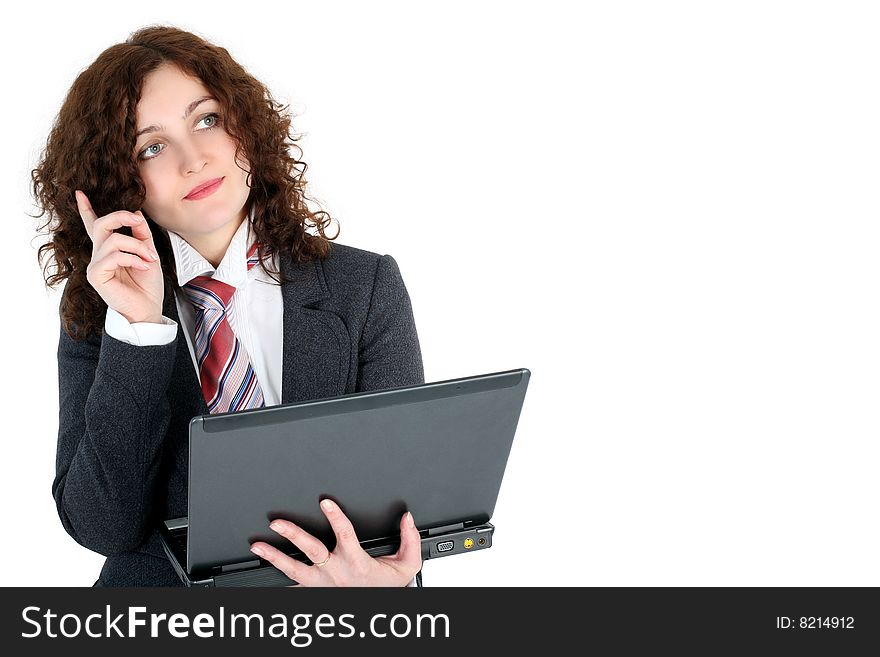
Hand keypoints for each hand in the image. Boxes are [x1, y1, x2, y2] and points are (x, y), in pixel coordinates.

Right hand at [75, 190, 163, 323]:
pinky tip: (143, 267)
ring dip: (137, 246)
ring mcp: (95, 265)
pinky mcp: (96, 275)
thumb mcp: (148, 254)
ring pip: (113, 240)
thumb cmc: (147, 286)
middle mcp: (99, 255)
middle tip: (138, 221)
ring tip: (150, 259)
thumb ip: (141, 234)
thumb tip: (136, 213)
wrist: (148, 309)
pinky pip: (114, 256)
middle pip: (101, 225)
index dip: (86, 209)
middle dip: (121, 217)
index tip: (80, 193)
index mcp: (109, 250)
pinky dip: (133, 258)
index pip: (94, 226)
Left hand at [250, 499, 421, 586]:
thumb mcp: (406, 565)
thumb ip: (409, 540)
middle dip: (293, 535)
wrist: (375, 610)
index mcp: (356, 561)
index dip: (335, 516)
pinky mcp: (313, 593)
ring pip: (293, 569)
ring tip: (258, 546)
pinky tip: (261, 574)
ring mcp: (321, 584)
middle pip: (311, 550)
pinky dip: (276, 582)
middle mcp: (335, 572)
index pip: (344, 534)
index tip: (324, 502)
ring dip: (274, 557)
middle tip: (277, 523)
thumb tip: (408, 518)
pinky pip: (292, 588)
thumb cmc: (386, 587)